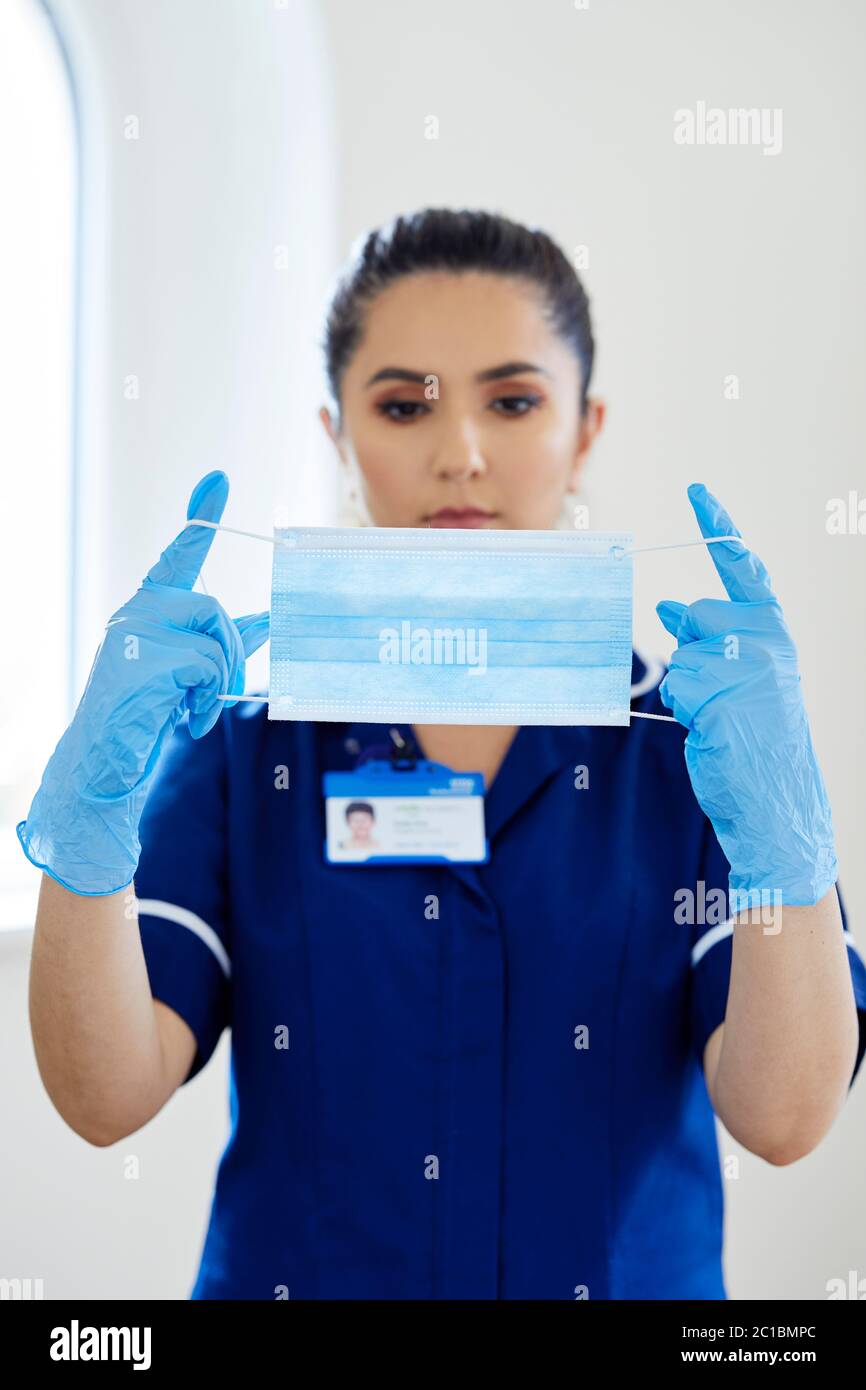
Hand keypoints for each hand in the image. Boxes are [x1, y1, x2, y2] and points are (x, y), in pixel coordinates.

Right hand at [17, 471, 269, 895]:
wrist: (105, 765)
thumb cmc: (146, 718)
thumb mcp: (190, 675)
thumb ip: (223, 644)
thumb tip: (268, 621)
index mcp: (148, 609)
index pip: (179, 555)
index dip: (201, 516)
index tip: (219, 480)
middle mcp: (139, 610)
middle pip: (215, 609)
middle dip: (232, 654)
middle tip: (219, 695)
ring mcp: (137, 630)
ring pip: (214, 636)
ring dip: (220, 680)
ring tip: (196, 711)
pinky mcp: (144, 656)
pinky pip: (205, 665)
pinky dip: (206, 700)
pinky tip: (185, 720)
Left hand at [656, 483, 835, 906]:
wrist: (777, 794)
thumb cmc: (755, 735)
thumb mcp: (740, 676)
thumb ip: (713, 637)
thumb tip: (665, 605)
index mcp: (774, 629)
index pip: (743, 567)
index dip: (719, 527)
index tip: (697, 492)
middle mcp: (766, 639)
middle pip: (695, 616)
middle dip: (692, 648)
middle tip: (720, 691)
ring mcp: (747, 664)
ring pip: (682, 653)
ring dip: (688, 687)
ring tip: (720, 715)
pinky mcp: (722, 692)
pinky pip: (677, 685)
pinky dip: (684, 708)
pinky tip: (711, 727)